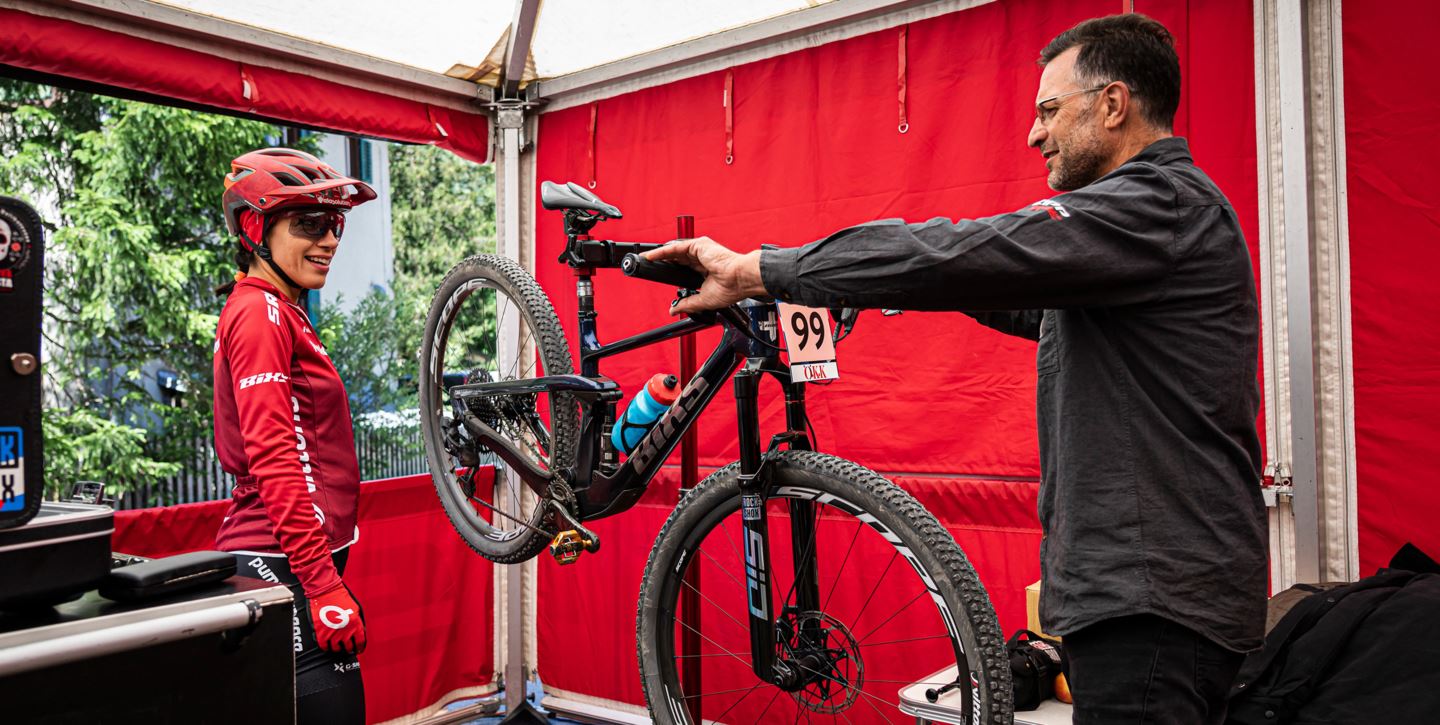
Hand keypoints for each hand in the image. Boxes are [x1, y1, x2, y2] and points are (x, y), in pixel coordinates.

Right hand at [309, 582, 365, 654]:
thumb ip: (357, 622)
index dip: (359, 647)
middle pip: (348, 647)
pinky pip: (324, 646)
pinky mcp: (321, 632)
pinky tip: (328, 645)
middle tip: (347, 648)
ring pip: (336, 648)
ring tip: (338, 646)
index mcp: (355, 624)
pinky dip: (326, 647)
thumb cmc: (340, 597)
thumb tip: (359, 632)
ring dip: (338, 648)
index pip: (360, 641)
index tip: (358, 650)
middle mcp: (345, 630)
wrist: (326, 591)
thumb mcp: (355, 609)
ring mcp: (332, 632)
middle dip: (349, 648)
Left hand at [642, 237, 765, 315]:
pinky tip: (651, 257)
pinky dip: (662, 252)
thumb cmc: (731, 288)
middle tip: (649, 267)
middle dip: (663, 263)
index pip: (685, 269)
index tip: (662, 277)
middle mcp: (703, 258)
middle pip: (677, 259)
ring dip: (659, 256)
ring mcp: (700, 251)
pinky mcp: (698, 245)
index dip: (673, 273)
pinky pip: (675, 248)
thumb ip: (687, 303)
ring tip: (645, 260)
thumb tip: (674, 310)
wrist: (740, 279)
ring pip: (674, 252)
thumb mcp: (703, 300)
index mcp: (706, 270)